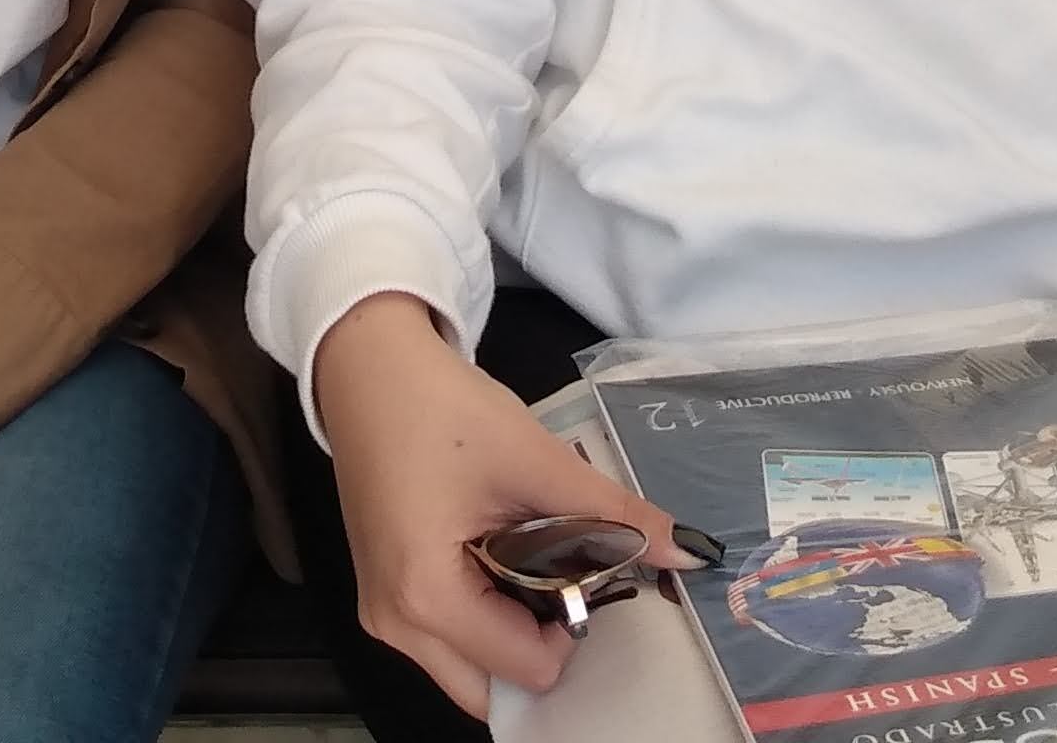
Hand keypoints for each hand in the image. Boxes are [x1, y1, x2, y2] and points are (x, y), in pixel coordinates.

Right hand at [313, 292, 689, 717]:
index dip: (574, 626)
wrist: (369, 366)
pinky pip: (446, 640)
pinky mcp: (384, 592)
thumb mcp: (535, 459)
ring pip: (468, 669)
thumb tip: (687, 553)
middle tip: (568, 577)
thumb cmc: (443, 409)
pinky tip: (504, 557)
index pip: (528, 668)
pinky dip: (485, 617)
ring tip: (539, 563)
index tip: (586, 565)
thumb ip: (613, 515)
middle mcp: (396, 625)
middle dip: (542, 647)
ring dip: (512, 634)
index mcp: (426, 598)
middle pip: (492, 690)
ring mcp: (383, 613)